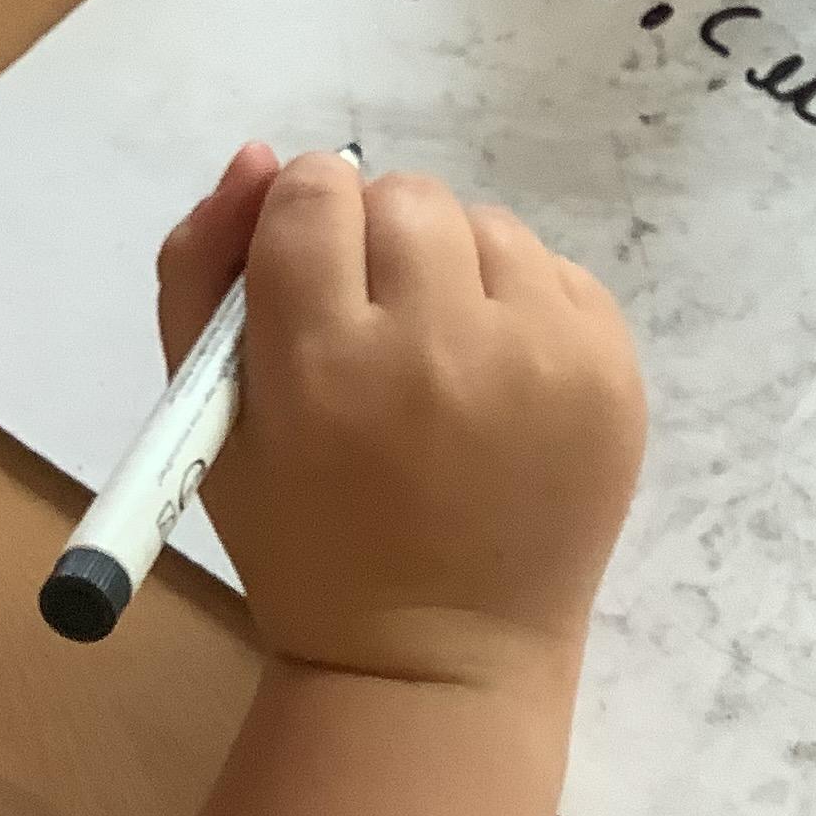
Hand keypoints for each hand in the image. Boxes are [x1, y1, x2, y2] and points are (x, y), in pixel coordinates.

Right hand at [157, 146, 646, 704]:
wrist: (439, 657)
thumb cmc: (305, 537)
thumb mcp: (210, 416)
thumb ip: (205, 270)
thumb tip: (264, 158)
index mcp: (325, 364)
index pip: (313, 196)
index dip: (302, 224)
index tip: (310, 276)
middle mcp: (441, 348)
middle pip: (404, 198)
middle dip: (378, 245)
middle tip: (375, 330)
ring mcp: (542, 358)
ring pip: (485, 226)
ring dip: (453, 271)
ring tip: (439, 364)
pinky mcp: (611, 372)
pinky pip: (556, 271)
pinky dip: (520, 307)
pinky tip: (496, 383)